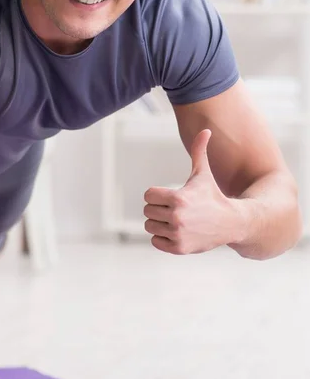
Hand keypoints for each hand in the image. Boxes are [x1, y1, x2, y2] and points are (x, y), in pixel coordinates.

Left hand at [143, 129, 239, 254]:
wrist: (231, 223)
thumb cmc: (212, 195)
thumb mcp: (203, 174)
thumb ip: (199, 151)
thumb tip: (206, 129)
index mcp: (177, 198)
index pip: (148, 195)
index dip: (158, 195)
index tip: (171, 196)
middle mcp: (176, 217)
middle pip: (148, 211)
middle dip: (158, 209)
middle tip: (175, 209)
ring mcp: (178, 234)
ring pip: (149, 227)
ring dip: (159, 224)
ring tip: (177, 221)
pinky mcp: (179, 248)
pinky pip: (155, 242)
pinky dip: (162, 238)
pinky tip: (177, 232)